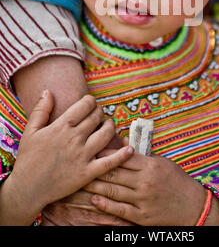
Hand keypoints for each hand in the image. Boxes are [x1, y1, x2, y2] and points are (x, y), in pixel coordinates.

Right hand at [8, 91, 133, 218]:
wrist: (28, 189)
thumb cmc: (28, 159)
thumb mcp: (30, 131)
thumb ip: (40, 110)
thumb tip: (48, 91)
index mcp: (61, 126)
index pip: (85, 105)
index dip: (91, 101)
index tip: (90, 104)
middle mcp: (74, 138)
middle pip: (97, 117)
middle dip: (100, 112)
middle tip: (98, 114)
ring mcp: (82, 156)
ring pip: (106, 134)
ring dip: (111, 126)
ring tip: (108, 125)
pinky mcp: (88, 173)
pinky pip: (110, 162)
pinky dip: (122, 155)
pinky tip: (129, 149)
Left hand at [86, 151, 204, 225]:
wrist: (193, 206)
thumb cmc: (176, 180)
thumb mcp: (161, 162)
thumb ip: (141, 155)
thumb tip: (122, 143)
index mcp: (150, 165)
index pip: (122, 156)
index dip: (105, 152)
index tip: (92, 148)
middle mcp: (145, 182)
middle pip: (114, 172)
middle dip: (95, 167)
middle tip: (80, 163)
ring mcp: (142, 200)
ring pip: (113, 190)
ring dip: (95, 185)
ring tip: (81, 180)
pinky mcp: (141, 216)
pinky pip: (119, 210)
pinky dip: (106, 204)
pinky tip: (95, 199)